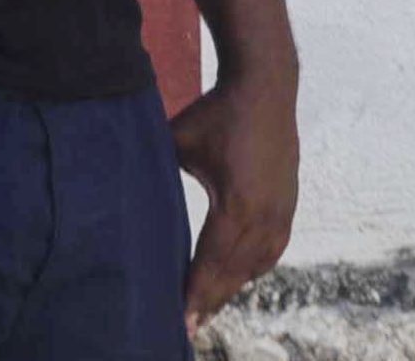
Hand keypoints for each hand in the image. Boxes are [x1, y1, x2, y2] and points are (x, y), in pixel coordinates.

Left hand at [170, 65, 299, 326]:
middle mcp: (264, 215)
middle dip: (210, 301)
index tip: (181, 320)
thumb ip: (157, 171)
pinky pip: (272, 251)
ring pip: (255, 265)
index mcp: (236, 204)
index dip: (195, 293)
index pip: (212, 262)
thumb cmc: (216, 113)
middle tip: (189, 327)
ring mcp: (281, 212)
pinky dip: (253, 268)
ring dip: (231, 288)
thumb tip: (126, 190)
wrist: (266, 87)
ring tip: (207, 308)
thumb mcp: (178, 141)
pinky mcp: (288, 205)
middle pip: (234, 272)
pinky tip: (238, 278)